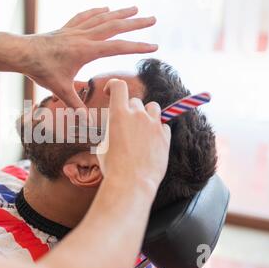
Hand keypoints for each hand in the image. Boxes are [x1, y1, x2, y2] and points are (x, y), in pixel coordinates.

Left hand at [22, 7, 157, 107]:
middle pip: (115, 26)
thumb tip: (87, 124)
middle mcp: (84, 37)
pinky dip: (97, 11)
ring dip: (120, 12)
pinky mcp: (66, 28)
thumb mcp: (60, 90)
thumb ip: (76, 106)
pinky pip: (85, 16)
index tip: (154, 46)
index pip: (117, 47)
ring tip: (135, 8)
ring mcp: (75, 30)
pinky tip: (105, 7)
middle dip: (135, 23)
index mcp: (86, 51)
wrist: (22, 53)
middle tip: (153, 19)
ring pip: (102, 17)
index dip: (137, 47)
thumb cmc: (41, 71)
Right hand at [97, 79, 170, 195]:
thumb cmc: (113, 167)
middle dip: (129, 110)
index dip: (113, 85)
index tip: (110, 90)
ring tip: (141, 129)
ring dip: (147, 114)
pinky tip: (151, 142)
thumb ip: (111, 131)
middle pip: (135, 101)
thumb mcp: (103, 145)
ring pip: (153, 108)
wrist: (132, 183)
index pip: (119, 86)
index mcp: (118, 114)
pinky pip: (163, 125)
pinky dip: (157, 130)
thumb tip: (115, 129)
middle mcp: (137, 115)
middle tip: (126, 125)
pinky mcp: (165, 136)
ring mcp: (153, 125)